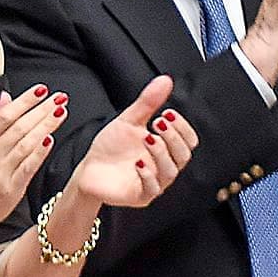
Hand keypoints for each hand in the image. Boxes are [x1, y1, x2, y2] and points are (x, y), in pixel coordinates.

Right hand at [0, 85, 63, 232]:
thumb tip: (5, 98)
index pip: (4, 115)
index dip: (24, 101)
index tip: (40, 90)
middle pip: (18, 127)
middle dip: (41, 110)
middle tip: (58, 98)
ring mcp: (0, 171)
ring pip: (26, 143)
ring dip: (46, 126)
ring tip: (60, 113)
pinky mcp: (11, 188)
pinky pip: (28, 166)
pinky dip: (40, 152)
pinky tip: (49, 140)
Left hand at [69, 75, 196, 207]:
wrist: (88, 169)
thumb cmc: (111, 147)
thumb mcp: (129, 120)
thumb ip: (148, 103)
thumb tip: (165, 80)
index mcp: (166, 149)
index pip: (188, 141)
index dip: (182, 128)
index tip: (168, 114)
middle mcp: (164, 167)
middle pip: (183, 156)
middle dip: (173, 137)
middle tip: (159, 122)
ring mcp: (154, 183)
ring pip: (170, 171)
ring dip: (161, 153)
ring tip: (148, 138)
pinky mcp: (140, 196)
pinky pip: (152, 188)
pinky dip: (147, 174)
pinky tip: (138, 162)